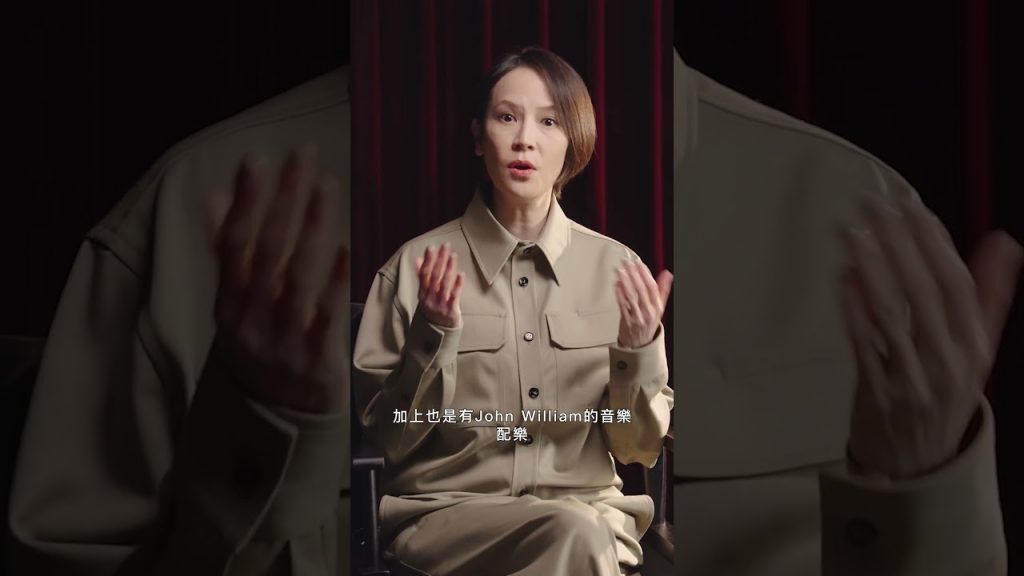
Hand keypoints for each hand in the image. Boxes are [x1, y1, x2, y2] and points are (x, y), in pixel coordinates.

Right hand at [204, 147, 348, 413]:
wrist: (273, 416)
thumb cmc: (256, 343)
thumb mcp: (234, 303)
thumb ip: (226, 250)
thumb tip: (213, 195)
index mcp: (228, 302)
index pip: (233, 243)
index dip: (245, 201)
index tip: (258, 159)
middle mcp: (251, 318)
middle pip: (267, 252)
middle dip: (284, 201)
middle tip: (302, 158)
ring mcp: (284, 340)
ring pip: (297, 278)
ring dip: (312, 229)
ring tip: (327, 188)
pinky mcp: (317, 359)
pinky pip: (327, 317)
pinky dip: (336, 282)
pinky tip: (347, 247)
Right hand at [415, 243, 463, 328]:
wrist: (438, 331)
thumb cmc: (432, 307)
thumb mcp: (424, 293)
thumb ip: (421, 276)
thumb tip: (418, 259)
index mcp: (422, 292)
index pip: (424, 273)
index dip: (428, 260)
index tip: (431, 247)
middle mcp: (430, 297)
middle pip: (434, 276)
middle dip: (440, 260)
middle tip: (445, 246)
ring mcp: (440, 304)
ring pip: (444, 284)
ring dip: (449, 269)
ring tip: (453, 256)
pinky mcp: (451, 310)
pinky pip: (454, 296)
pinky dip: (458, 285)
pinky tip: (461, 274)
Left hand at [615, 261, 673, 347]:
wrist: (640, 343)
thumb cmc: (648, 322)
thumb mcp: (659, 307)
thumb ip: (662, 290)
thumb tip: (667, 274)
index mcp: (657, 307)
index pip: (652, 287)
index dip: (646, 274)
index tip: (639, 264)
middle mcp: (648, 312)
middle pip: (641, 290)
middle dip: (634, 274)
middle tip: (627, 263)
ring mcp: (637, 317)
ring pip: (631, 296)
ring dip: (625, 282)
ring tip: (620, 271)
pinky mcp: (627, 321)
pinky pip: (623, 306)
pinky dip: (619, 294)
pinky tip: (616, 285)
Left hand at [841, 194, 1021, 478]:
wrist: (918, 462)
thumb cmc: (943, 395)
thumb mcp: (976, 349)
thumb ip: (987, 296)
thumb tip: (1004, 242)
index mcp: (975, 346)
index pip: (958, 287)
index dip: (936, 245)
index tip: (914, 208)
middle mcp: (949, 362)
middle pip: (924, 295)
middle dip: (899, 246)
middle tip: (875, 207)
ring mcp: (913, 380)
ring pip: (893, 317)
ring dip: (872, 270)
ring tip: (853, 234)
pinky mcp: (878, 394)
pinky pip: (864, 347)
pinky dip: (853, 311)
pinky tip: (842, 279)